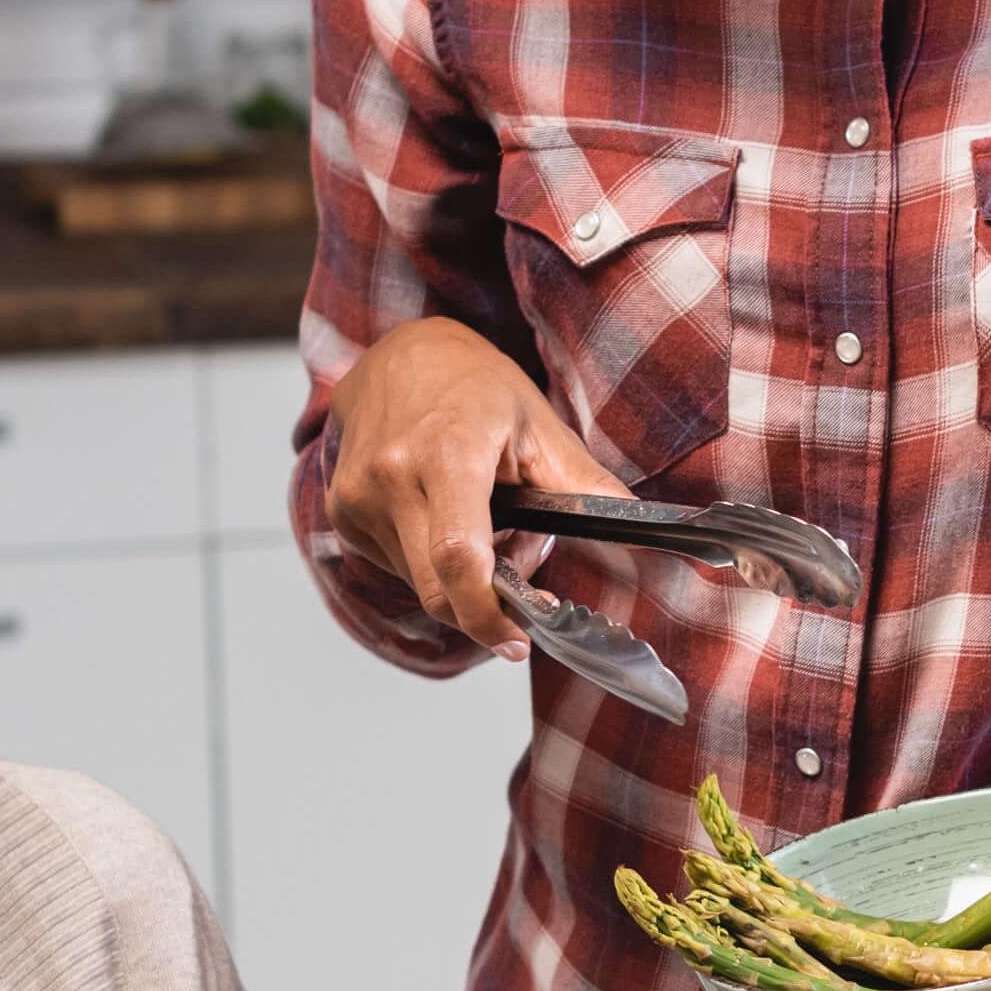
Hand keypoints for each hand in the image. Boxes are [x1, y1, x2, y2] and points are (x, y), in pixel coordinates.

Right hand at [317, 316, 619, 656]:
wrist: (399, 354)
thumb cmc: (476, 387)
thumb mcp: (542, 427)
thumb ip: (588, 492)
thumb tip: (648, 541)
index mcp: (447, 450)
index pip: (460, 557)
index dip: (489, 612)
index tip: (519, 637)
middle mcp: (391, 475)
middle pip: (438, 589)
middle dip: (486, 606)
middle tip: (524, 584)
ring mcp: (357, 497)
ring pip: (421, 584)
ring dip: (463, 580)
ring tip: (490, 525)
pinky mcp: (342, 513)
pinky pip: (398, 568)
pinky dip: (433, 563)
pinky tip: (454, 519)